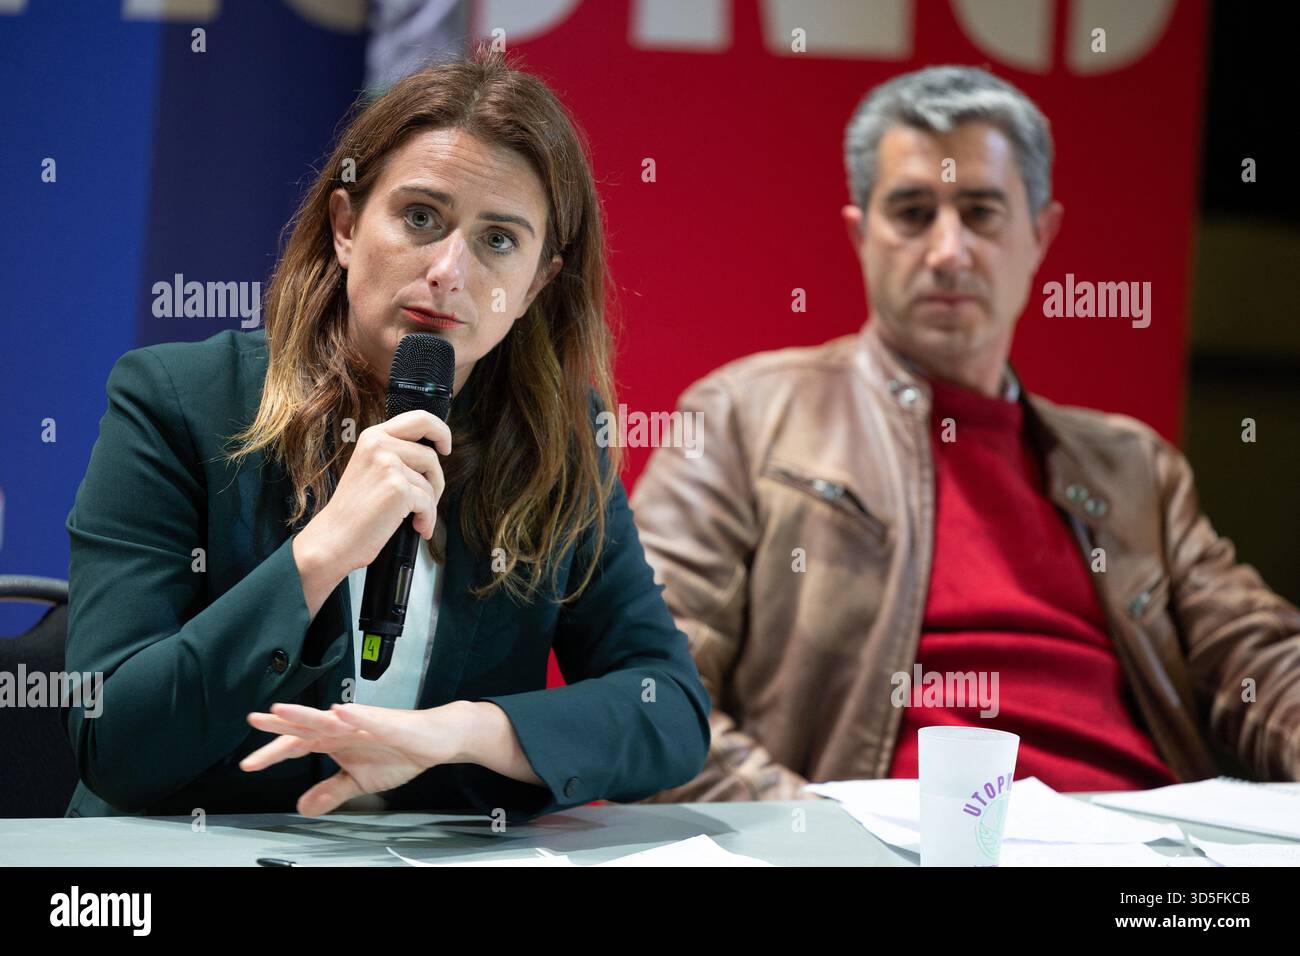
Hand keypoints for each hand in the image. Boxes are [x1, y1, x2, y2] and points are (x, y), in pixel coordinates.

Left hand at [240, 701, 471, 815]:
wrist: (436, 740)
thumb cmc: (400, 752)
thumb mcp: (359, 781)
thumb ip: (330, 791)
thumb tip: (303, 807)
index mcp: (335, 740)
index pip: (298, 745)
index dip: (273, 753)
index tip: (248, 764)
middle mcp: (344, 727)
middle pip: (306, 725)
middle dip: (280, 724)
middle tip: (255, 720)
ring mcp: (364, 723)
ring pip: (330, 718)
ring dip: (306, 715)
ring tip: (283, 711)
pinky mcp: (388, 722)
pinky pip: (369, 719)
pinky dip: (355, 716)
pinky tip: (340, 713)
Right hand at [296, 409, 451, 578]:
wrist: (334, 538)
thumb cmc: (354, 511)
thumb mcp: (370, 468)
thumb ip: (395, 455)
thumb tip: (433, 454)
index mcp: (373, 436)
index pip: (418, 418)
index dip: (440, 430)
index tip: (445, 447)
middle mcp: (380, 445)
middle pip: (431, 454)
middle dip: (437, 478)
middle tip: (433, 494)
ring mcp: (389, 465)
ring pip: (431, 482)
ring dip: (429, 504)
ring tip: (414, 518)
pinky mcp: (398, 488)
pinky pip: (428, 503)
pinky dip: (427, 519)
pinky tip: (417, 527)